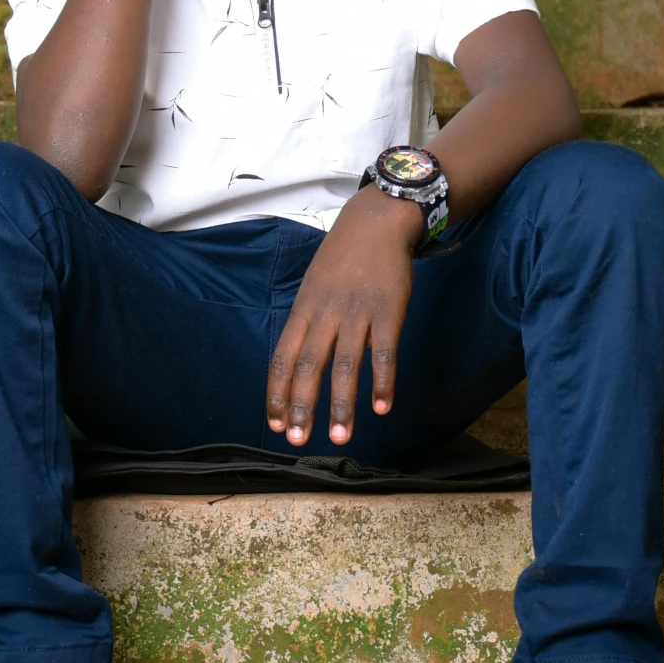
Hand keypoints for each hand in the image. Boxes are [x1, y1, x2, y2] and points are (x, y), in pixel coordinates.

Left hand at [267, 189, 422, 445]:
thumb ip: (309, 325)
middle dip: (302, 406)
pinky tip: (383, 407)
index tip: (274, 423)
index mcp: (304, 310)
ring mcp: (357, 313)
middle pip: (308, 366)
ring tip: (340, 437)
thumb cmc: (342, 260)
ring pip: (345, 365)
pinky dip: (383, 381)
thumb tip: (300, 366)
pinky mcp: (389, 311)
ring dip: (342, 404)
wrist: (376, 222)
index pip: (282, 358)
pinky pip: (384, 352)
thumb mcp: (313, 287)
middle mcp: (326, 314)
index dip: (277, 392)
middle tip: (298, 441)